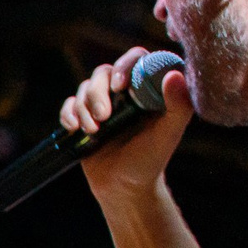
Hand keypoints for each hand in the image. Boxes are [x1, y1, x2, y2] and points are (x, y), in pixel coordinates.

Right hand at [63, 46, 194, 204]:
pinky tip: (74, 129)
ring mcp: (103, 103)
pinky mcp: (84, 117)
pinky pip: (70, 103)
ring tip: (93, 132)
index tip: (121, 87)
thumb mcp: (168, 135)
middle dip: (98, 92)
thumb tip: (175, 75)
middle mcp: (124, 92)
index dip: (125, 65)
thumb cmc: (150, 161)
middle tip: (104, 117)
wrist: (123, 188)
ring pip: (85, 86)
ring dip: (84, 107)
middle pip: (104, 71)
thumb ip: (178, 106)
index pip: (136, 59)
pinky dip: (68, 113)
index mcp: (147, 90)